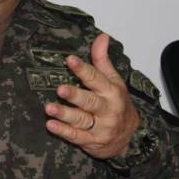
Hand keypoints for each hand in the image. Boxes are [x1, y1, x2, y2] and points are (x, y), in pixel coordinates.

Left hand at [44, 33, 139, 158]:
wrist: (130, 137)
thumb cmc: (118, 103)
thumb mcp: (114, 81)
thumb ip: (102, 60)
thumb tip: (101, 36)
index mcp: (112, 92)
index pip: (96, 79)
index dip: (82, 69)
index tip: (69, 60)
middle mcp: (107, 110)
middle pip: (90, 101)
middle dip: (75, 95)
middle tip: (60, 89)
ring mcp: (100, 127)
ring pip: (81, 120)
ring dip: (65, 114)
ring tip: (49, 108)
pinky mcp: (91, 141)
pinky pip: (76, 137)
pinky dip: (63, 132)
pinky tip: (51, 125)